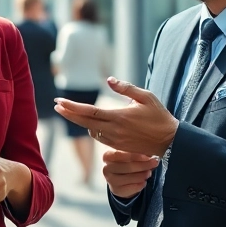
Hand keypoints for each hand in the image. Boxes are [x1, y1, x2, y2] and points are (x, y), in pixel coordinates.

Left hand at [55, 77, 179, 155]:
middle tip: (56, 105)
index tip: (59, 101)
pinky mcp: (118, 146)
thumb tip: (108, 80)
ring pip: (90, 130)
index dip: (72, 107)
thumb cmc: (159, 116)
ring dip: (80, 121)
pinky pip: (99, 137)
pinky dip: (92, 128)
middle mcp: (114, 130)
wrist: (169, 141)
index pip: (89, 111)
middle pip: (84, 122)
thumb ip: (126, 88)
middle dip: (68, 113)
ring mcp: (115, 140)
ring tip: (71, 111)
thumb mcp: (146, 97)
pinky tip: (89, 122)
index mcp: (119, 117)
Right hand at [102, 150, 160, 198]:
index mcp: (107, 156)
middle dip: (143, 165)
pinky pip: (132, 187)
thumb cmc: (124, 164)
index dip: (134, 156)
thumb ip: (135, 155)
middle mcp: (106, 168)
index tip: (148, 157)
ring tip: (149, 173)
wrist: (118, 180)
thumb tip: (151, 156)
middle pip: (127, 167)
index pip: (120, 154)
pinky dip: (140, 184)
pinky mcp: (116, 190)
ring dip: (143, 175)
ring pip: (130, 178)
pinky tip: (144, 182)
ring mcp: (110, 180)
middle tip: (154, 163)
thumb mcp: (126, 157)